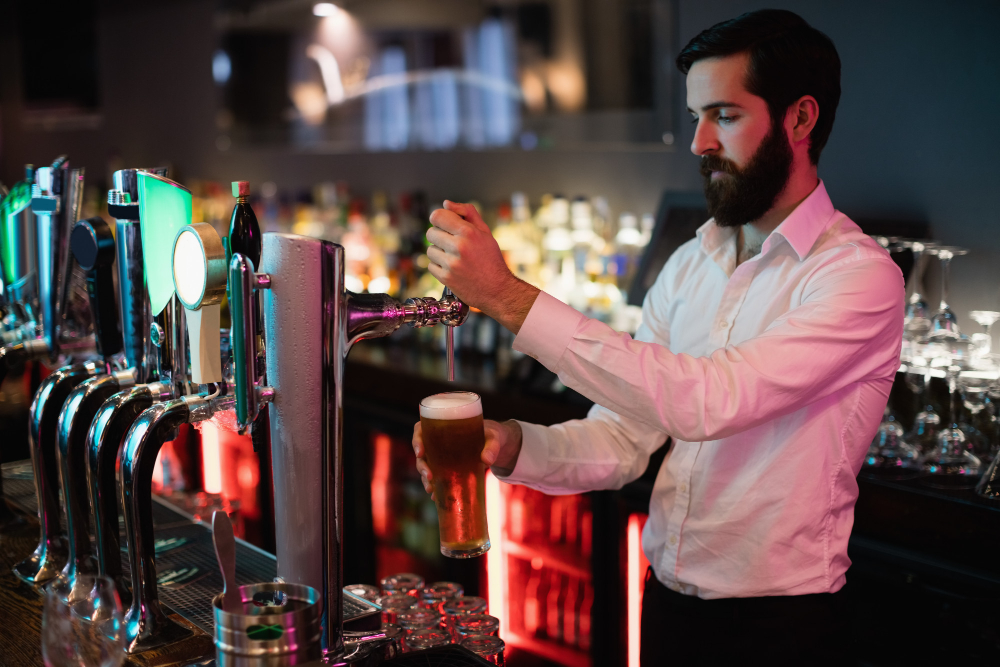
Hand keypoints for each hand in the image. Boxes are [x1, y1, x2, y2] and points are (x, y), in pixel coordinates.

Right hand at [412, 419, 523, 497]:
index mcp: (443, 426)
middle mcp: (437, 441)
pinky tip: (435, 496)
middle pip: (421, 451)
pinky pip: (435, 476)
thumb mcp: (493, 438)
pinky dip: (434, 486)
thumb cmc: (491, 435)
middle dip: (421, 465)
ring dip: (424, 478)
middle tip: (429, 476)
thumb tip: (486, 460)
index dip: (416, 440)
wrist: (495, 445)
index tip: (420, 452)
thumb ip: (492, 447)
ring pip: (425, 465)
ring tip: (430, 490)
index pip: (420, 429)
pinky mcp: (446, 467)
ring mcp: (440, 455)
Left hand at [426, 201, 539, 333]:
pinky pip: (431, 266)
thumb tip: (446, 204)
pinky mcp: (446, 279)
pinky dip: (439, 267)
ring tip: (454, 258)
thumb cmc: (491, 259)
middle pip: (430, 233)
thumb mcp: (485, 232)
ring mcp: (452, 264)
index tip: (443, 224)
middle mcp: (459, 247)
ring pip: (430, 250)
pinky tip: (452, 269)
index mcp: (469, 232)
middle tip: (451, 243)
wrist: (498, 290)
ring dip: (439, 253)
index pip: (437, 216)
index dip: (438, 219)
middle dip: (438, 236)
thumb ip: (467, 213)